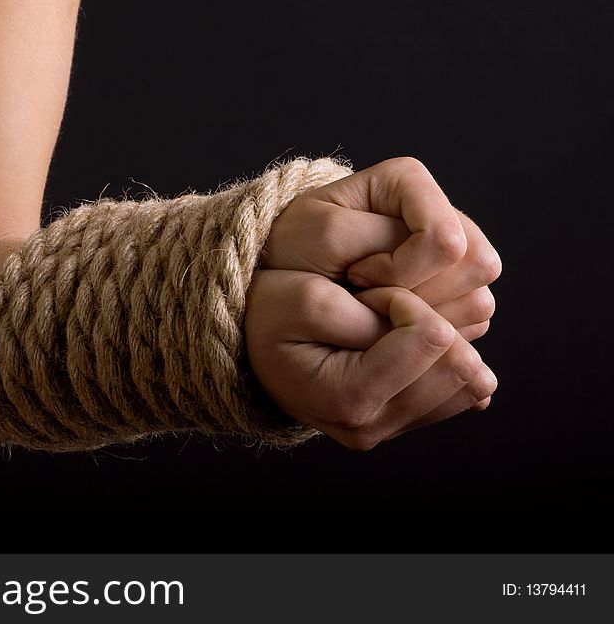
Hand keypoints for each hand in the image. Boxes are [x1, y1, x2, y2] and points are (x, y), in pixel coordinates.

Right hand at [245, 272, 496, 449]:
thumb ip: (374, 315)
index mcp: (349, 399)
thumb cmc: (271, 317)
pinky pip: (462, 393)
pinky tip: (409, 344)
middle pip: (462, 365)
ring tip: (390, 327)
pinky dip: (444, 361)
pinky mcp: (402, 424)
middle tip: (380, 309)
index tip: (367, 292)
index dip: (407, 298)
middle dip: (430, 321)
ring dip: (441, 342)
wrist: (251, 350)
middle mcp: (373, 427)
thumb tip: (444, 336)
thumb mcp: (308, 297)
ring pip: (471, 381)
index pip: (432, 336)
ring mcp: (389, 431)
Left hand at [263, 157, 501, 339]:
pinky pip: (470, 322)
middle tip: (364, 296)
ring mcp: (455, 253)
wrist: (284, 277)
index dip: (401, 270)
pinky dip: (431, 331)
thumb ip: (383, 238)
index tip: (353, 274)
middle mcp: (442, 212)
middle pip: (477, 266)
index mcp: (409, 182)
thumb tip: (450, 250)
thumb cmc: (297, 249)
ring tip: (374, 308)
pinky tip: (391, 324)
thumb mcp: (325, 235)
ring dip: (427, 317)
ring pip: (478, 299)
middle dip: (421, 296)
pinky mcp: (456, 291)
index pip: (445, 240)